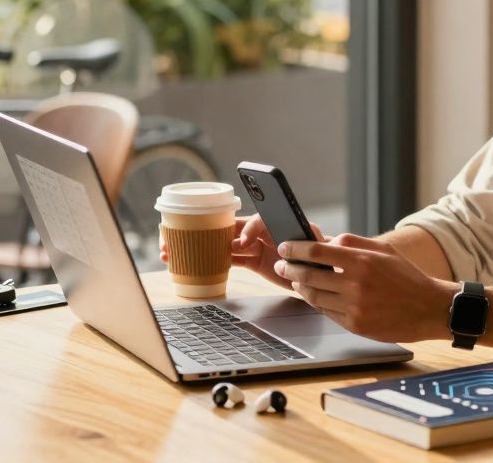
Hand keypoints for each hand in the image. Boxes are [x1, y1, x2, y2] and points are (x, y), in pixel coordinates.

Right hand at [159, 215, 325, 290]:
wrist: (319, 271)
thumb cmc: (318, 249)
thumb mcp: (311, 241)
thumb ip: (298, 236)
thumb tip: (281, 240)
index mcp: (272, 221)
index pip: (253, 220)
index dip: (246, 230)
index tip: (242, 243)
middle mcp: (259, 231)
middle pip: (226, 228)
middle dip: (203, 231)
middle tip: (181, 236)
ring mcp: (253, 246)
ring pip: (222, 244)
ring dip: (199, 248)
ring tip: (172, 252)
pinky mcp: (251, 261)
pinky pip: (228, 260)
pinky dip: (212, 263)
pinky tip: (191, 265)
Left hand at [275, 233, 457, 342]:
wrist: (429, 308)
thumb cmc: (407, 276)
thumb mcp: (383, 251)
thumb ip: (353, 243)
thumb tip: (325, 241)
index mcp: (363, 261)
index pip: (317, 252)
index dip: (295, 249)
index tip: (285, 247)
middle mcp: (356, 284)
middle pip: (309, 275)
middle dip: (289, 269)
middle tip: (282, 265)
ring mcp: (355, 307)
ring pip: (314, 296)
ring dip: (300, 286)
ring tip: (296, 279)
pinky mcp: (356, 324)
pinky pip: (326, 312)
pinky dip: (316, 302)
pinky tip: (314, 295)